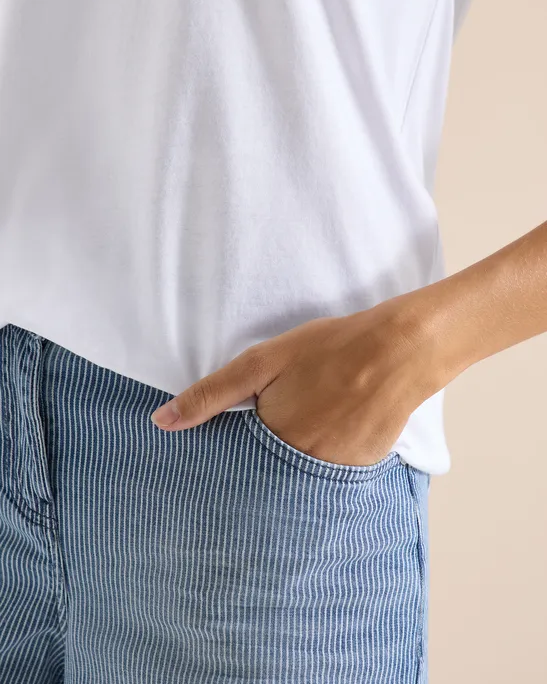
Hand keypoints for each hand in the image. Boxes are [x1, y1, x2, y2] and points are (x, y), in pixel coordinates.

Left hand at [150, 288, 449, 466]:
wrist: (398, 351)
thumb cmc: (327, 349)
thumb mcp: (261, 363)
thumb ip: (211, 394)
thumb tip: (161, 422)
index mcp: (270, 442)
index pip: (235, 471)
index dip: (229, 460)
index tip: (226, 458)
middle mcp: (300, 467)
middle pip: (268, 478)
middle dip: (262, 464)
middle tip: (274, 437)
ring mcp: (333, 471)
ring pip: (300, 478)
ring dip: (295, 461)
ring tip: (307, 427)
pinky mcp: (360, 468)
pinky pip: (331, 473)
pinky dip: (325, 456)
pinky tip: (334, 428)